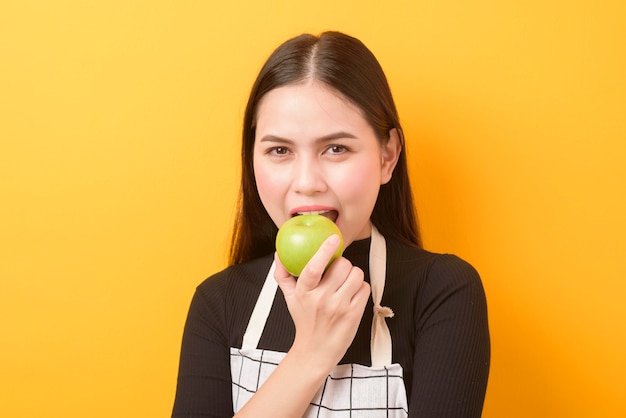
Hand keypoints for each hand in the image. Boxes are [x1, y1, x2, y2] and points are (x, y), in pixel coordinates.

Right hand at [274, 234, 370, 371]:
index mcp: (304, 292)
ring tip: (345, 284)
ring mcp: (339, 307)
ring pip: (356, 275)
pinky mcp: (354, 314)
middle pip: (342, 266)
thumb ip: (283, 275)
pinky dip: (361, 288)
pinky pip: (365, 288)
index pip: (314, 267)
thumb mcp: (290, 299)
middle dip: (342, 265)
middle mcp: (322, 299)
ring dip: (353, 276)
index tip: (333, 239)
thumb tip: (278, 255)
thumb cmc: (305, 321)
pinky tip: (352, 295)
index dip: (325, 250)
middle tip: (338, 271)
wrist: (316, 350)